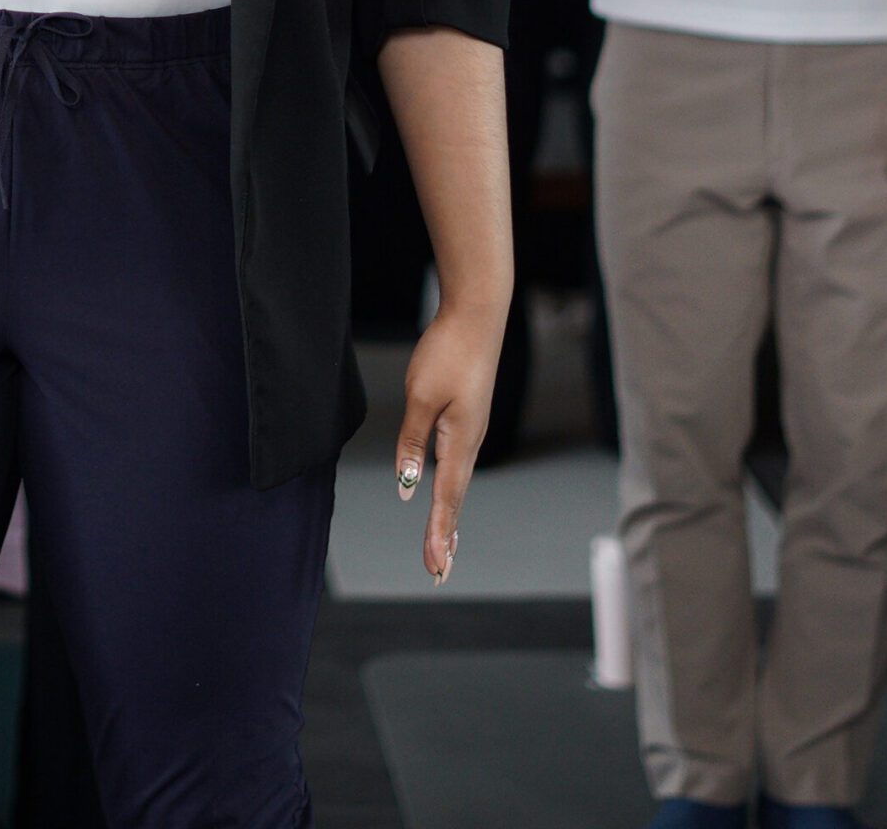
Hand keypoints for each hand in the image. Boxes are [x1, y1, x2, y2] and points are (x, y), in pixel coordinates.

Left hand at [395, 304, 501, 582]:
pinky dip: (451, 491)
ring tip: (444, 547)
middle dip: (446, 537)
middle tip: (439, 572)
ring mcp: (471, 430)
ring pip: (458, 484)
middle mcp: (470, 442)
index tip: (434, 566)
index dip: (438, 535)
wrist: (478, 314)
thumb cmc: (448, 351)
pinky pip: (458, 465)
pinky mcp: (468, 417)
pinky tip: (445, 496)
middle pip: (455, 499)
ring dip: (449, 517)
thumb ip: (413, 442)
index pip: (446, 499)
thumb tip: (408, 485)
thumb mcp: (421, 396)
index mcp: (460, 441)